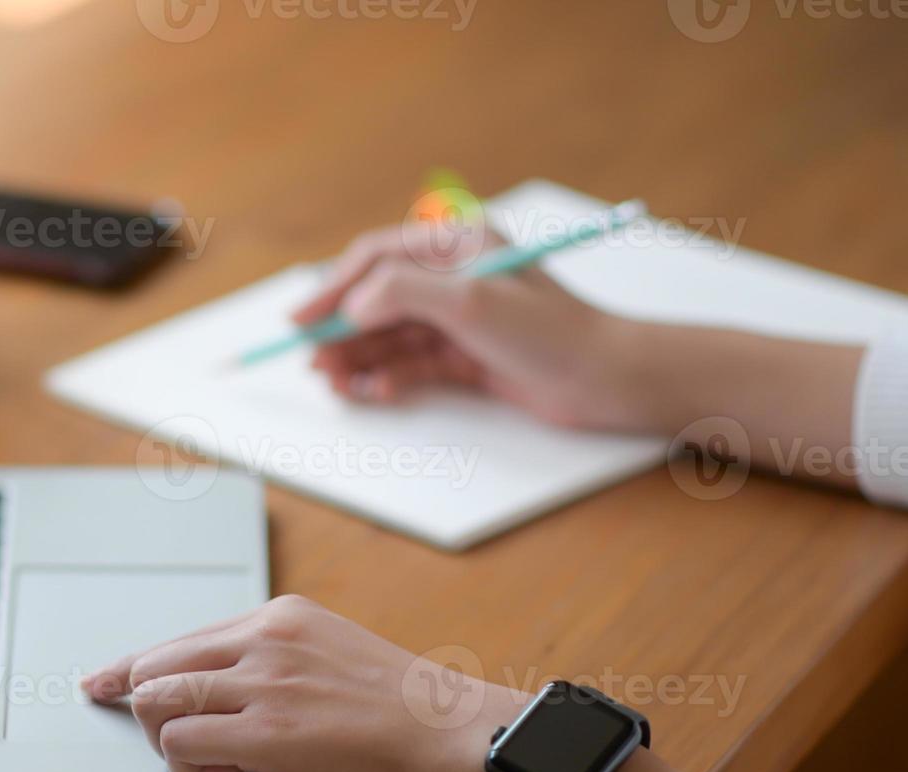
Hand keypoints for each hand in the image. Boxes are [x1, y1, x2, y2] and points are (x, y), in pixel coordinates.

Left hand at [81, 595, 523, 771]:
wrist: (453, 737)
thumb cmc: (405, 712)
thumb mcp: (334, 655)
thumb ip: (279, 661)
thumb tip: (228, 687)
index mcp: (281, 617)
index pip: (180, 637)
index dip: (129, 667)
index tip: (100, 682)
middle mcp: (264, 639)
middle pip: (154, 666)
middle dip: (152, 711)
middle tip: (184, 742)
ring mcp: (263, 683)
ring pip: (157, 703)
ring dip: (170, 740)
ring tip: (214, 760)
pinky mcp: (266, 733)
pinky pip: (182, 743)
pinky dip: (188, 767)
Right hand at [292, 222, 651, 430]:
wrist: (607, 379)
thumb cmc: (550, 332)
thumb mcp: (471, 302)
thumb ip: (403, 294)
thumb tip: (352, 306)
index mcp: (458, 244)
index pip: (377, 258)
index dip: (333, 286)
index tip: (301, 317)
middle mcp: (456, 277)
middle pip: (378, 300)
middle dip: (342, 330)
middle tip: (311, 360)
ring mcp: (461, 320)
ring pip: (392, 336)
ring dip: (360, 358)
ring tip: (333, 383)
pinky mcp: (469, 357)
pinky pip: (413, 365)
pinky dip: (390, 377)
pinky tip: (375, 392)